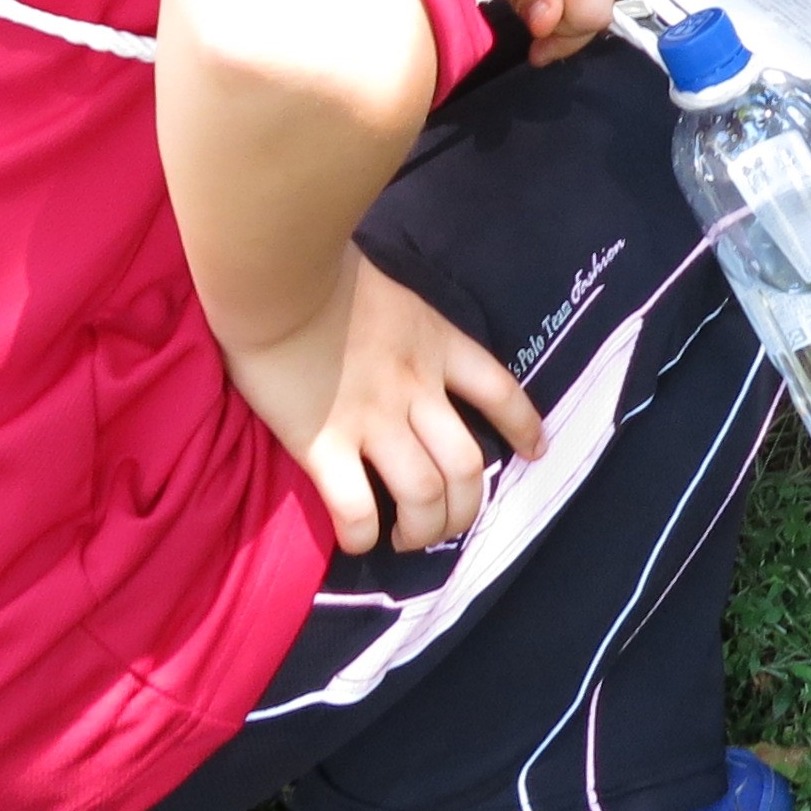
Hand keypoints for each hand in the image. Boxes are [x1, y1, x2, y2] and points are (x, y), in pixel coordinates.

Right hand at [230, 247, 544, 555]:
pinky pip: (355, 508)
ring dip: (423, 530)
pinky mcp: (322, 444)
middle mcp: (416, 389)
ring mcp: (372, 419)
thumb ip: (409, 328)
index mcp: (437, 346)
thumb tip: (401, 341)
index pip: (500, 391)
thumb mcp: (394, 296)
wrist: (276, 269)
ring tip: (408, 541)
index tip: (534, 452)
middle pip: (466, 465)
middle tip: (447, 524)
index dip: (523, 426)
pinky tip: (358, 541)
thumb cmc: (325, 272)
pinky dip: (362, 535)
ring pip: (423, 495)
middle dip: (466, 507)